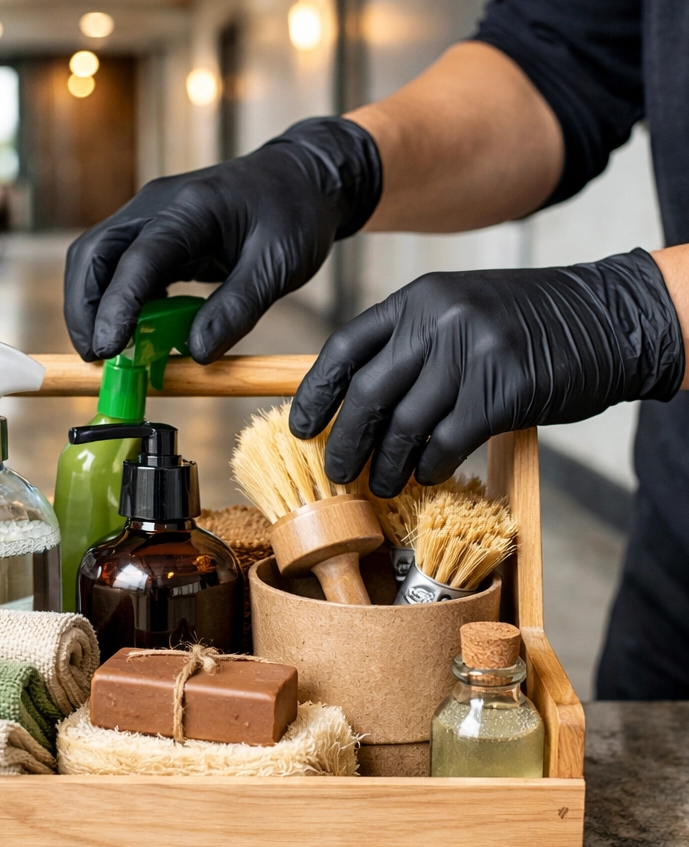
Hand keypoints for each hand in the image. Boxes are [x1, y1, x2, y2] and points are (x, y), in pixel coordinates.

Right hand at [64, 118, 381, 362]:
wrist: (302, 178)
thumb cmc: (294, 215)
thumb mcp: (278, 265)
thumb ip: (236, 309)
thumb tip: (196, 354)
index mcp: (191, 208)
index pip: (138, 258)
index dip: (118, 306)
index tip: (108, 349)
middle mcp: (157, 207)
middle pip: (94, 254)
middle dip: (85, 308)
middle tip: (96, 357)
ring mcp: (150, 218)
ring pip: (96, 260)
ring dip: (93, 307)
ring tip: (105, 353)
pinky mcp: (154, 235)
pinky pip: (118, 268)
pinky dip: (115, 303)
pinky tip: (130, 335)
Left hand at [289, 249, 685, 496]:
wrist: (606, 318)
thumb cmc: (524, 325)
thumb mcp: (458, 312)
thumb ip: (409, 346)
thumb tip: (355, 401)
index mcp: (418, 300)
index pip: (345, 348)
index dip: (316, 393)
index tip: (301, 427)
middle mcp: (438, 321)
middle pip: (367, 394)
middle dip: (345, 442)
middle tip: (339, 473)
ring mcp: (470, 353)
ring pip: (404, 426)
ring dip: (388, 466)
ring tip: (384, 485)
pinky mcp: (501, 390)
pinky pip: (446, 442)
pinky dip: (430, 467)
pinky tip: (428, 476)